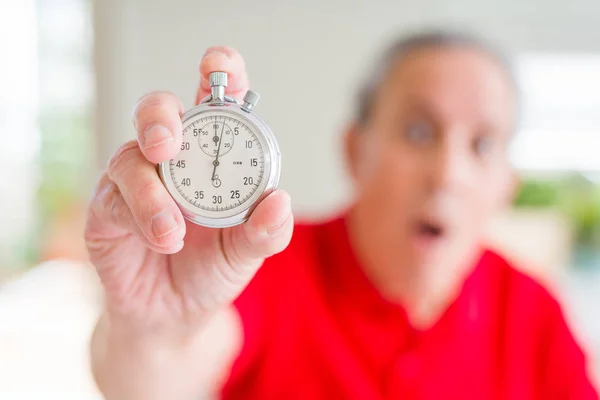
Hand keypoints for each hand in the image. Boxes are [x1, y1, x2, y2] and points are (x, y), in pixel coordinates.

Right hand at [85, 47, 293, 337]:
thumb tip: (280, 200)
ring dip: (152, 190)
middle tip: (168, 143)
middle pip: (158, 110)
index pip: (215, 100)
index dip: (219, 73)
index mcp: (212, 154)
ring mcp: (136, 180)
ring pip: (131, 155)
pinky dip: (141, 216)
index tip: (217, 65)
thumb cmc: (212, 269)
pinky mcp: (108, 208)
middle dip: (160, 116)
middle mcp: (172, 158)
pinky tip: (164, 240)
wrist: (175, 314)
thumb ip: (266, 230)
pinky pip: (114, 197)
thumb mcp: (248, 251)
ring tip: (174, 230)